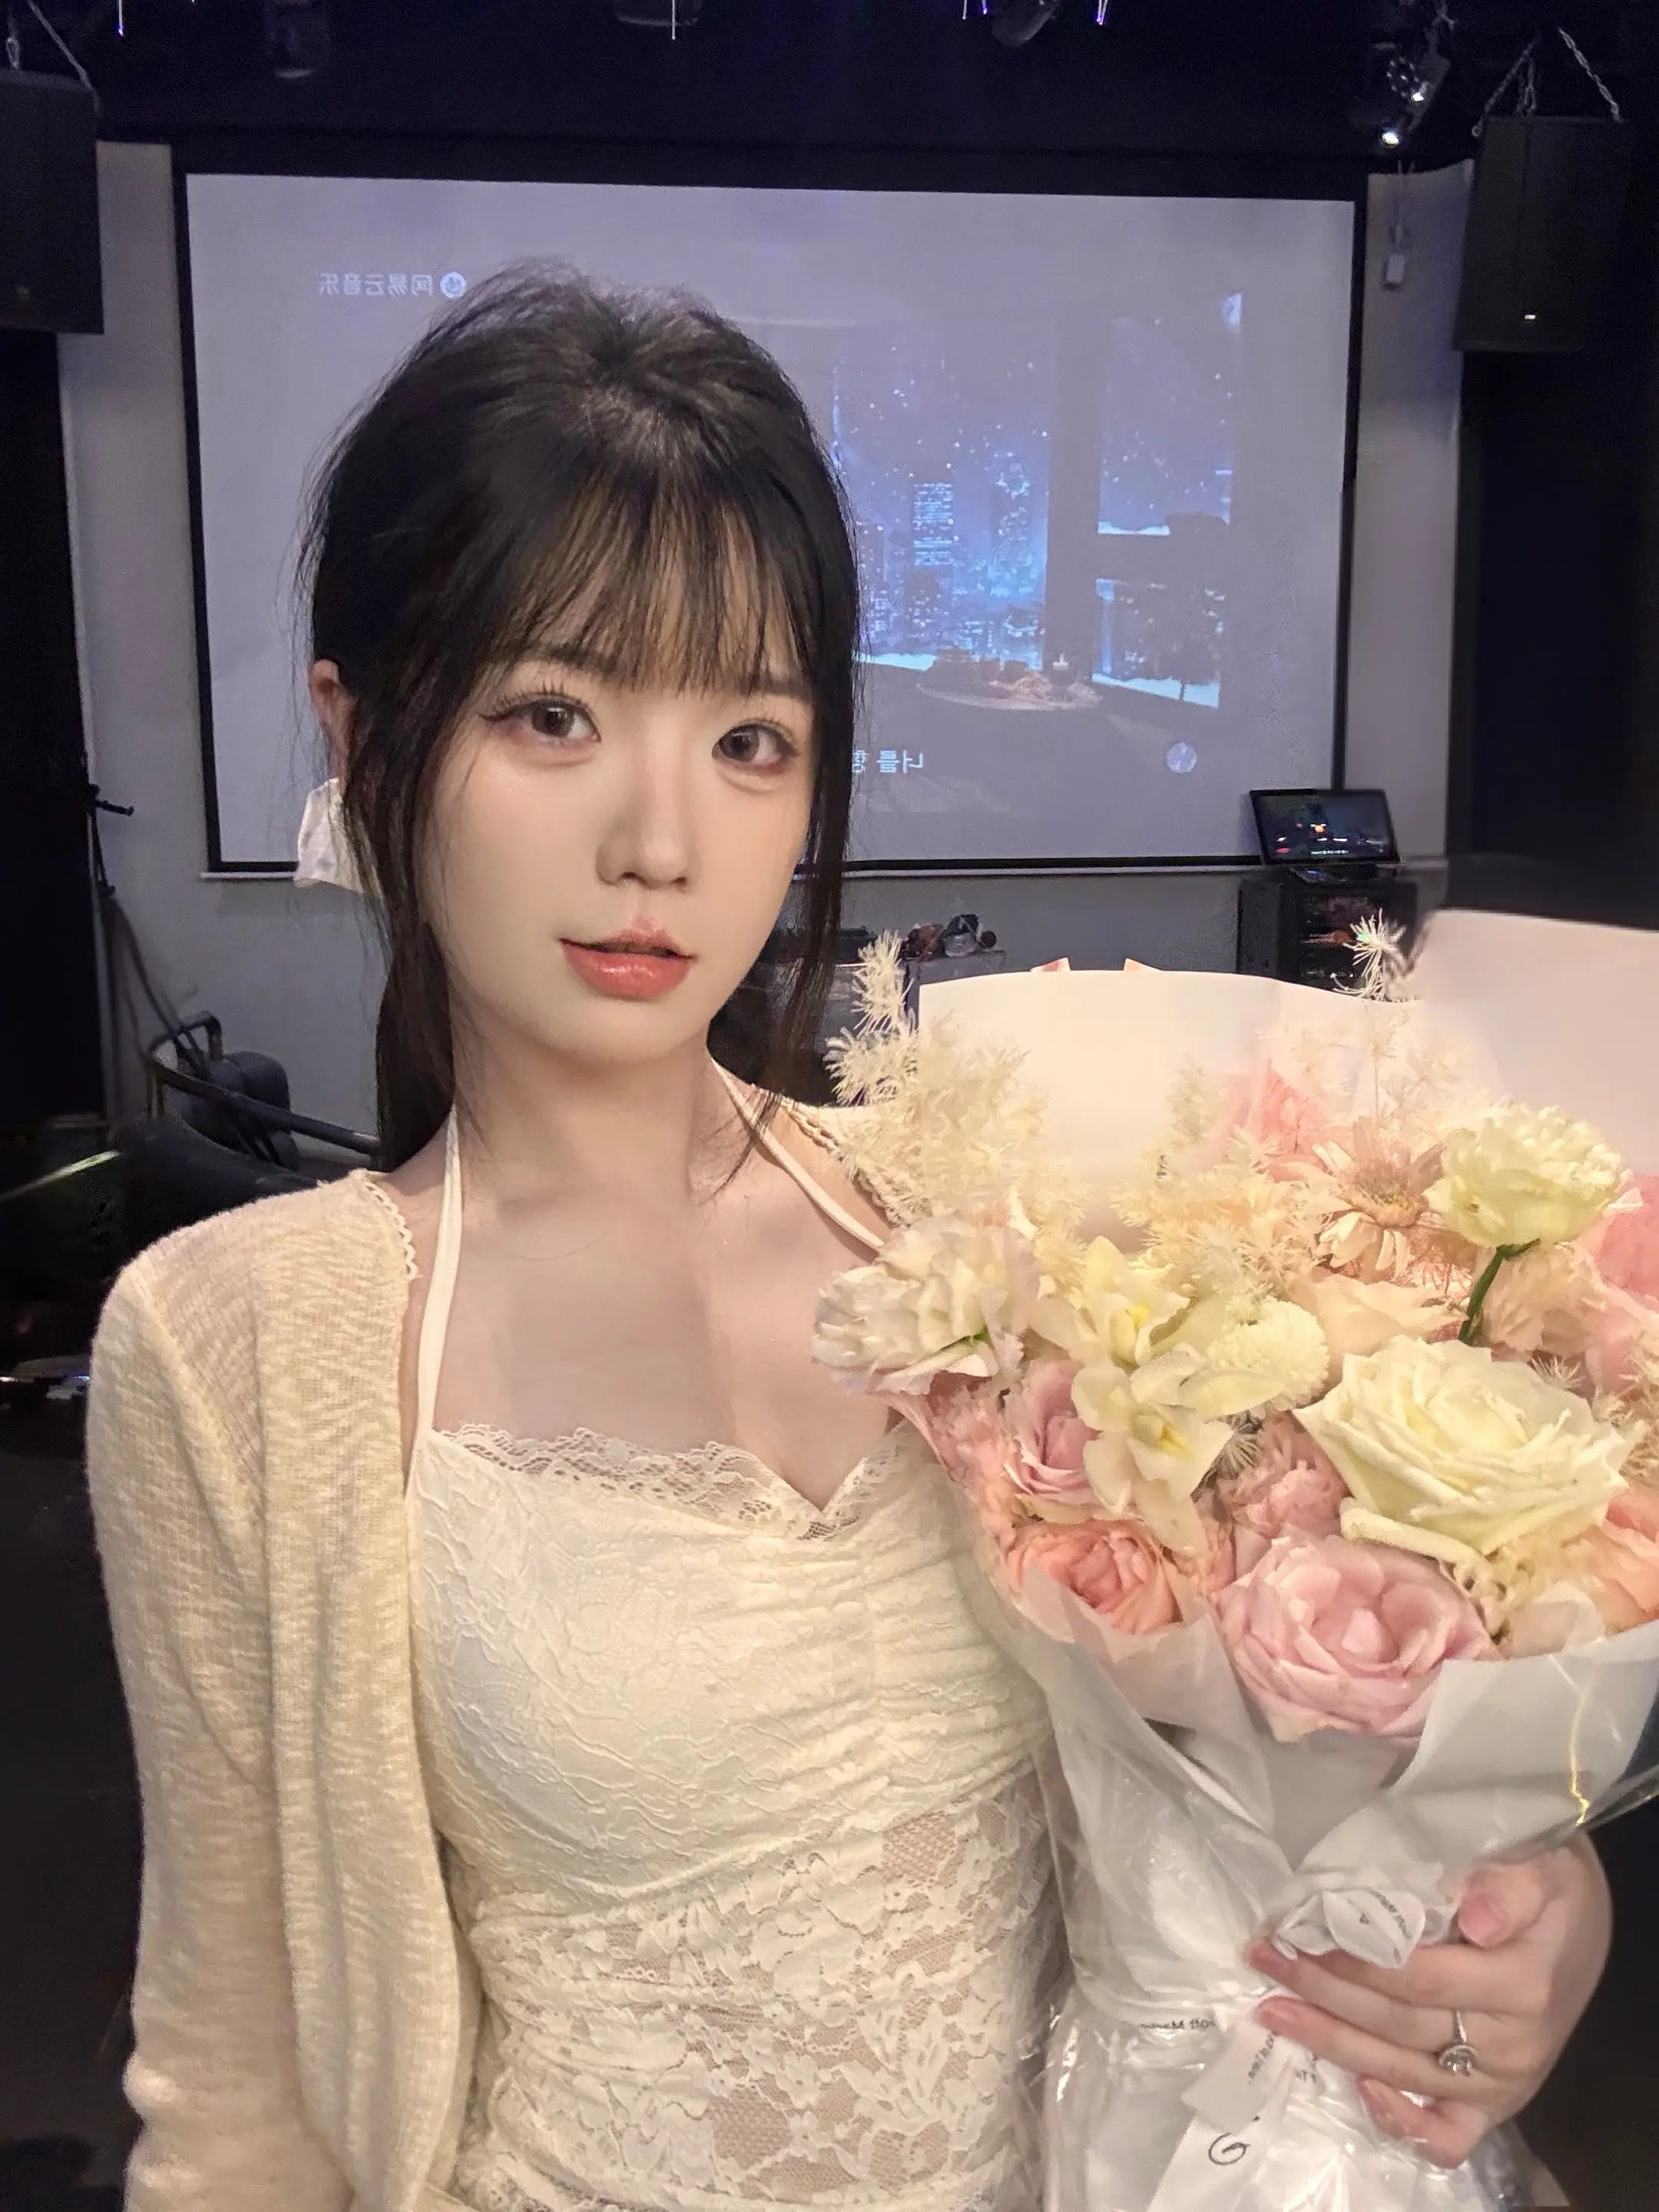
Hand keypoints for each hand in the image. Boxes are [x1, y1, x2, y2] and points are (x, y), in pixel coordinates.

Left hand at [1248, 1840, 1609, 2169]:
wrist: (1579, 1926)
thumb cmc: (1548, 1885)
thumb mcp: (1544, 1866)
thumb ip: (1512, 1885)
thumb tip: (1474, 1915)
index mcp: (1521, 1983)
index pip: (1418, 1977)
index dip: (1355, 1958)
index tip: (1301, 1928)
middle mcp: (1510, 2043)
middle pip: (1397, 2022)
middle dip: (1323, 1989)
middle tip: (1266, 1955)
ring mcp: (1499, 2081)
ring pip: (1401, 2069)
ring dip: (1329, 2038)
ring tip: (1271, 2007)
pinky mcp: (1492, 2104)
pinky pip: (1447, 2136)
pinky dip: (1402, 2123)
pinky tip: (1358, 2088)